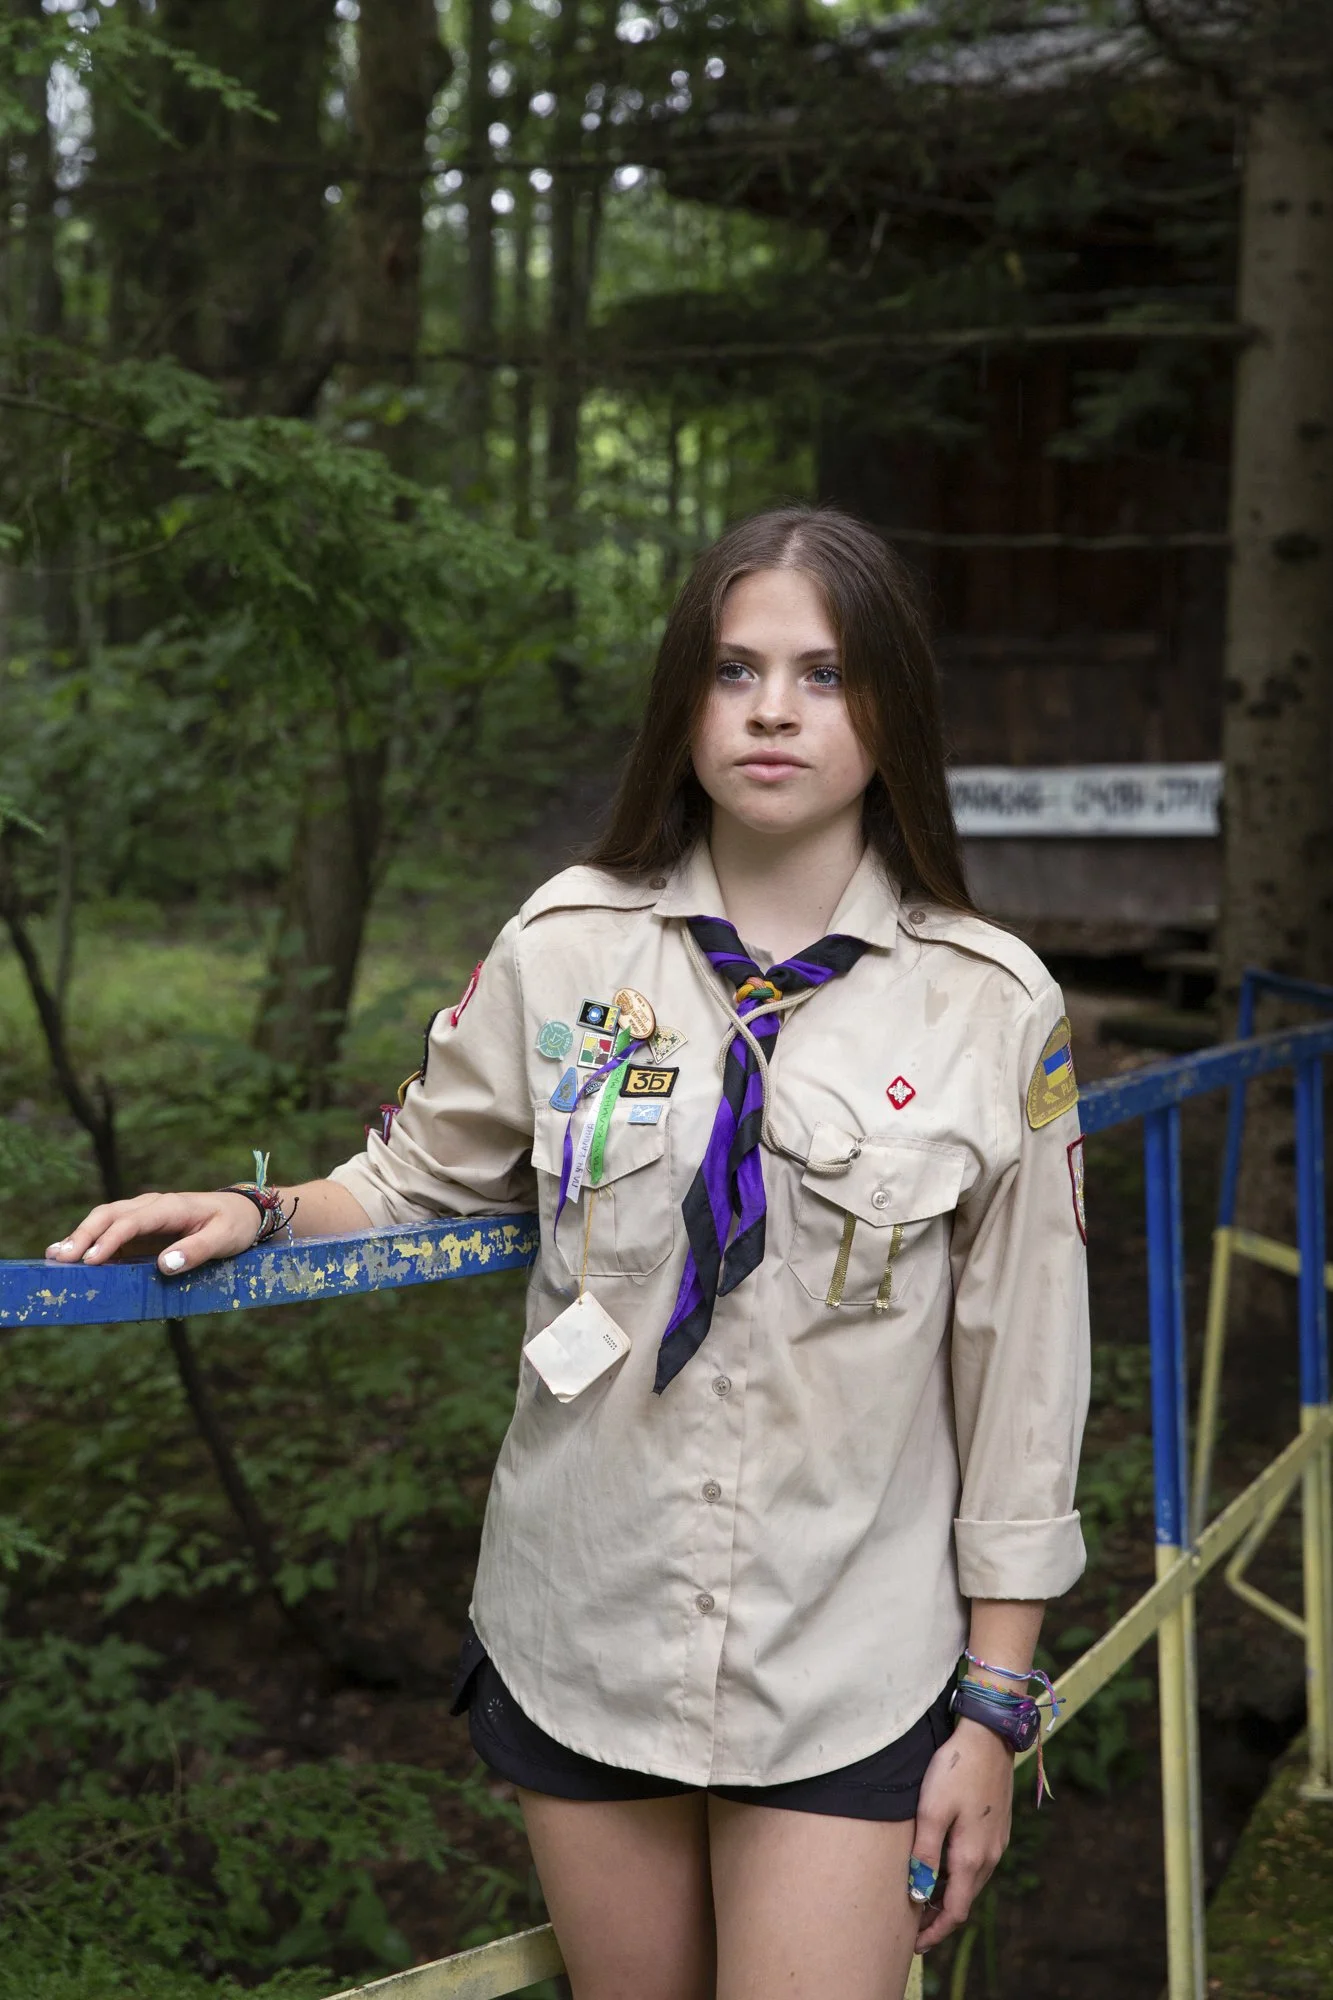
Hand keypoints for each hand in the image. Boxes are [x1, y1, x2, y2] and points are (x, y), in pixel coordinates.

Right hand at [45, 1191, 260, 1275]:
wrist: (241, 1212)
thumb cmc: (232, 1225)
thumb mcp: (223, 1239)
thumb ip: (196, 1252)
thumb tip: (164, 1266)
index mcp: (170, 1206)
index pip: (133, 1221)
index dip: (110, 1239)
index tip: (90, 1260)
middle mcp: (151, 1206)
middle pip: (109, 1215)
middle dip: (83, 1235)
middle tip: (59, 1257)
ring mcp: (143, 1215)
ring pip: (105, 1219)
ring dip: (80, 1236)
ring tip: (55, 1256)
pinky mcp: (140, 1228)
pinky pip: (111, 1232)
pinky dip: (90, 1242)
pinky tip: (72, 1258)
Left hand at [911, 1717, 1013, 1951]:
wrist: (989, 1735)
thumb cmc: (955, 1769)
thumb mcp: (931, 1810)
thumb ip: (925, 1854)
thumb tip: (919, 1893)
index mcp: (972, 1857)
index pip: (956, 1911)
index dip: (935, 1932)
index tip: (915, 1945)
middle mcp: (990, 1855)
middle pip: (964, 1899)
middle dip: (939, 1916)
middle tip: (912, 1924)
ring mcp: (996, 1841)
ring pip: (971, 1881)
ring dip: (949, 1894)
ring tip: (922, 1896)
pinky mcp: (996, 1826)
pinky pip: (977, 1862)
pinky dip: (958, 1874)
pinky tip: (941, 1864)